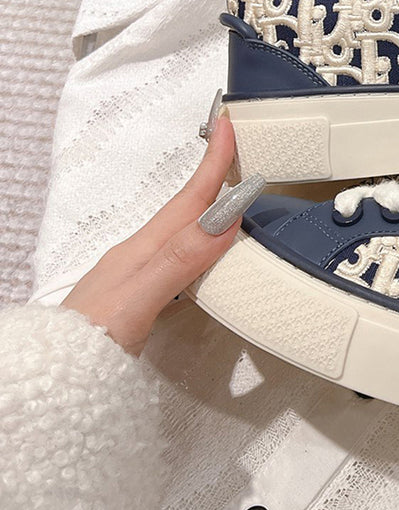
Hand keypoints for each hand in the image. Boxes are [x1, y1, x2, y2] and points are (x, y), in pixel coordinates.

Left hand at [63, 112, 263, 355]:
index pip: (187, 201)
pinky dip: (199, 240)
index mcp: (141, 252)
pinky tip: (205, 249)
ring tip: (228, 188)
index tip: (228, 127)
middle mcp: (139, 257)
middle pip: (185, 207)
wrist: (53, 381)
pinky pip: (178, 254)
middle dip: (213, 175)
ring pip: (182, 229)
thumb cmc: (86, 348)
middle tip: (235, 146)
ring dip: (206, 205)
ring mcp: (138, 276)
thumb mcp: (136, 303)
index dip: (212, 165)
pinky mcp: (141, 297)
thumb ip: (177, 262)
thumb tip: (221, 222)